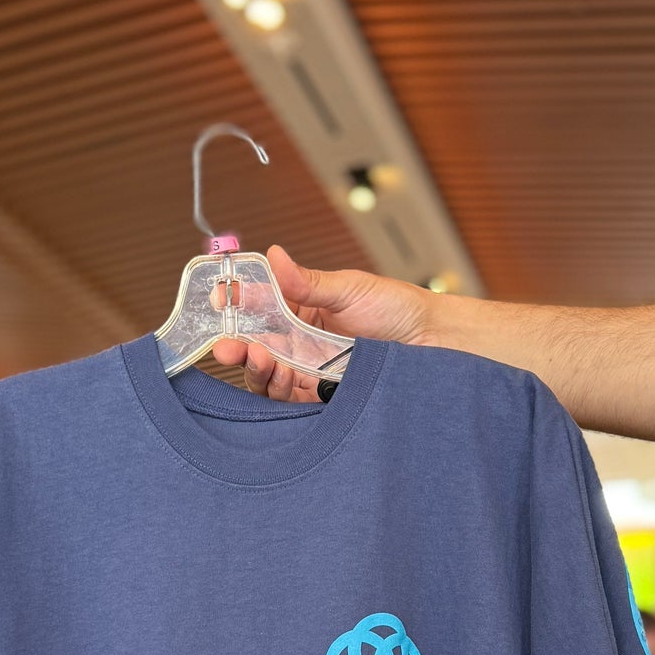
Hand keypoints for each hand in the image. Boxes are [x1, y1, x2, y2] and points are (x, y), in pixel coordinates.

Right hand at [211, 245, 436, 400]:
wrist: (433, 343)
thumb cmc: (396, 309)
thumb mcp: (349, 288)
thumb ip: (307, 281)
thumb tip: (272, 255)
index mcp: (302, 310)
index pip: (260, 309)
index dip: (237, 308)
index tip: (221, 304)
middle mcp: (301, 342)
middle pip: (257, 348)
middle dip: (237, 347)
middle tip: (226, 346)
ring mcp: (309, 370)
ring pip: (268, 376)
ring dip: (256, 369)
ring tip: (257, 358)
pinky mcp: (321, 397)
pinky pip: (290, 400)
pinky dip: (278, 390)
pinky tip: (277, 375)